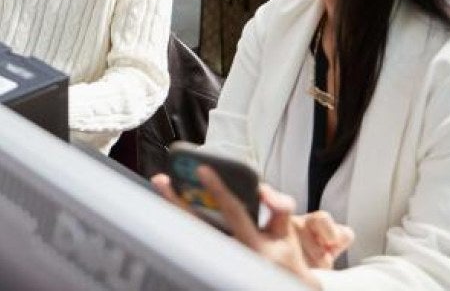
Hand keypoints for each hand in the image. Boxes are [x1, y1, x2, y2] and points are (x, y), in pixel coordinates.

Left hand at [152, 169, 353, 288]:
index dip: (218, 189)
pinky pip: (191, 240)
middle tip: (162, 180)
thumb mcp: (288, 231)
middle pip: (198, 225)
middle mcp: (231, 255)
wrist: (283, 286)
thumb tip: (261, 189)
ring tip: (162, 187)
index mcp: (254, 246)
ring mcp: (218, 262)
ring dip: (174, 209)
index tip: (203, 170)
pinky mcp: (210, 264)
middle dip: (177, 202)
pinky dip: (180, 222)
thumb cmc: (285, 258)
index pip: (233, 211)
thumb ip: (279, 206)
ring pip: (189, 233)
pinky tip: (170, 205)